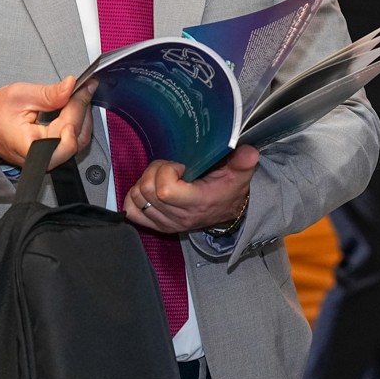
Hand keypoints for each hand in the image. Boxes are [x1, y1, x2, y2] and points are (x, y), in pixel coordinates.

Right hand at [0, 77, 91, 168]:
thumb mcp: (20, 95)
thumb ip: (49, 93)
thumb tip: (70, 86)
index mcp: (31, 147)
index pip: (66, 138)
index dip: (77, 113)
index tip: (83, 89)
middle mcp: (42, 159)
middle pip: (76, 138)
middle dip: (82, 110)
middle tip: (83, 88)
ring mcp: (49, 158)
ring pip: (79, 140)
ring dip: (82, 116)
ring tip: (76, 95)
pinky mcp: (55, 154)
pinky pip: (74, 140)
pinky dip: (77, 122)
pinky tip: (74, 107)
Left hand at [123, 145, 257, 235]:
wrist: (228, 212)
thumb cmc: (229, 190)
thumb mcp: (240, 174)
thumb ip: (243, 162)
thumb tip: (248, 152)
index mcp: (197, 203)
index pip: (165, 190)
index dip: (167, 170)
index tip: (181, 166)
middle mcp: (179, 216)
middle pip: (147, 189)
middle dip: (155, 171)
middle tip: (172, 168)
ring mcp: (166, 223)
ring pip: (137, 196)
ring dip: (145, 181)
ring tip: (163, 177)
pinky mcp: (157, 226)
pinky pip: (131, 210)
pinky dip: (135, 196)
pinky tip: (150, 189)